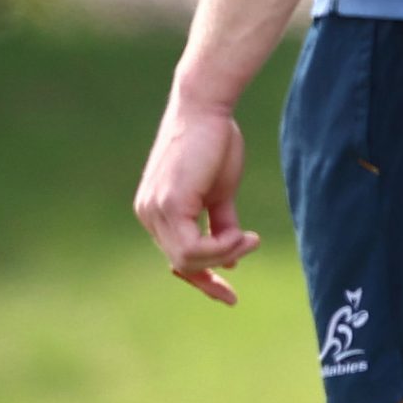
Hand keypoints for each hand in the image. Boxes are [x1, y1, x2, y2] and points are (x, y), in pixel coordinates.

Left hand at [134, 94, 263, 304]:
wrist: (207, 107)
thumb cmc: (216, 141)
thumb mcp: (220, 190)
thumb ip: (221, 222)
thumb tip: (232, 255)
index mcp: (158, 211)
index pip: (177, 258)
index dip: (203, 280)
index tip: (229, 295)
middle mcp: (150, 214)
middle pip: (182, 263)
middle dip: (217, 270)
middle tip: (252, 244)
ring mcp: (155, 211)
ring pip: (187, 260)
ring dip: (223, 254)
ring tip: (250, 238)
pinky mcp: (168, 205)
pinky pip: (192, 248)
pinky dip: (220, 249)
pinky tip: (242, 236)